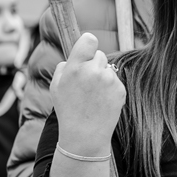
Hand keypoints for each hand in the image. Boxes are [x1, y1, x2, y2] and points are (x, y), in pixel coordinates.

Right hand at [52, 32, 125, 154]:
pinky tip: (102, 101)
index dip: (88, 43)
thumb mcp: (56, 86)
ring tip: (93, 96)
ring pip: (108, 68)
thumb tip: (76, 54)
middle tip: (86, 83)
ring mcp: (109, 80)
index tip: (87, 49)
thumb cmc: (68, 110)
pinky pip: (115, 81)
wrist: (84, 136)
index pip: (89, 40)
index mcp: (75, 67)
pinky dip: (110, 88)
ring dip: (102, 77)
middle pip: (99, 54)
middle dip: (93, 64)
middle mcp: (94, 71)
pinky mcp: (120, 89)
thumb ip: (65, 66)